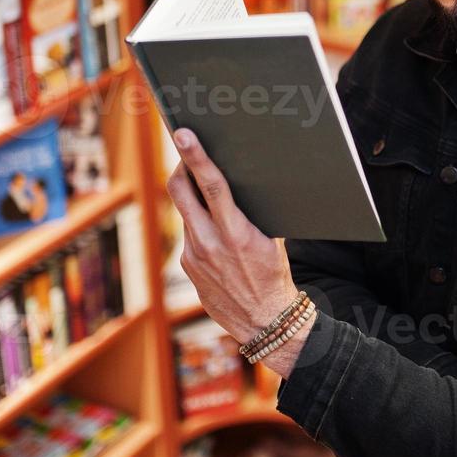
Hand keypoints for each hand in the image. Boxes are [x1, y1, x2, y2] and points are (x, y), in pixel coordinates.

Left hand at [166, 128, 313, 374]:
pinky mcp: (187, 266)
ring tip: (210, 197)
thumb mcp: (271, 241)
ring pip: (185, 212)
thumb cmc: (274, 276)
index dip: (196, 157)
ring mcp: (193, 256)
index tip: (184, 135)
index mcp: (236, 234)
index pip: (212, 186)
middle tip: (184, 150)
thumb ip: (248, 215)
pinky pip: (190, 235)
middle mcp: (209, 243)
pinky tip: (216, 237)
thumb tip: (234, 184)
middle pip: (181, 191)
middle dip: (181, 166)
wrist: (265, 322)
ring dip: (194, 199)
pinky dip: (200, 227)